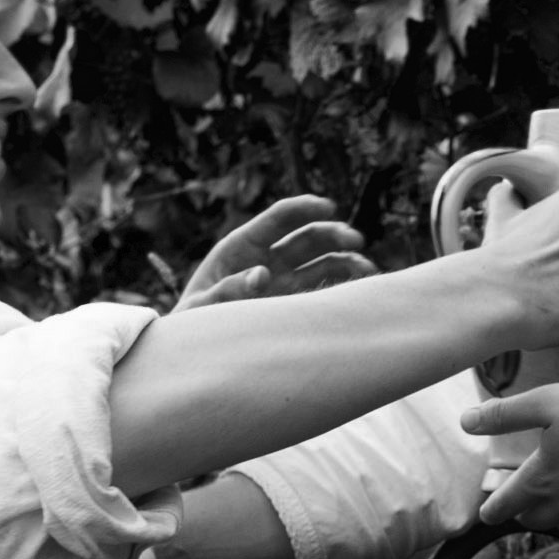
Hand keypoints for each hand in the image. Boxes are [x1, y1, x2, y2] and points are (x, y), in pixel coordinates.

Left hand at [177, 195, 374, 311]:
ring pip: (321, 263)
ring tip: (368, 270)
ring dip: (346, 261)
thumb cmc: (190, 323)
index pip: (279, 218)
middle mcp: (267, 259)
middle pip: (307, 238)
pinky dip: (342, 288)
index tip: (329, 207)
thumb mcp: (201, 307)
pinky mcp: (291, 305)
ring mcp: (282, 282)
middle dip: (334, 235)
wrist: (194, 351)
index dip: (304, 208)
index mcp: (242, 247)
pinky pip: (322, 291)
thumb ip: (227, 289)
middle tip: (356, 240)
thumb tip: (262, 275)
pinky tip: (360, 290)